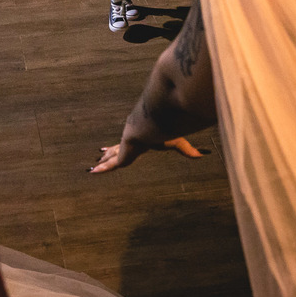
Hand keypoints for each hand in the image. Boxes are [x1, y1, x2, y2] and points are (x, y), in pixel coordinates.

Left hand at [89, 137, 204, 172]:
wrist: (154, 124)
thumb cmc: (164, 129)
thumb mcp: (177, 142)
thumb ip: (187, 150)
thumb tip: (202, 155)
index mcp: (141, 139)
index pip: (131, 144)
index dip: (124, 147)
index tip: (118, 147)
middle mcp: (130, 143)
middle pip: (117, 150)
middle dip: (109, 154)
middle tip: (99, 157)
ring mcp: (124, 148)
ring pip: (111, 157)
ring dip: (103, 162)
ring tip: (93, 167)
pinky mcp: (122, 154)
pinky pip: (110, 164)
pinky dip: (102, 169)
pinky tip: (93, 172)